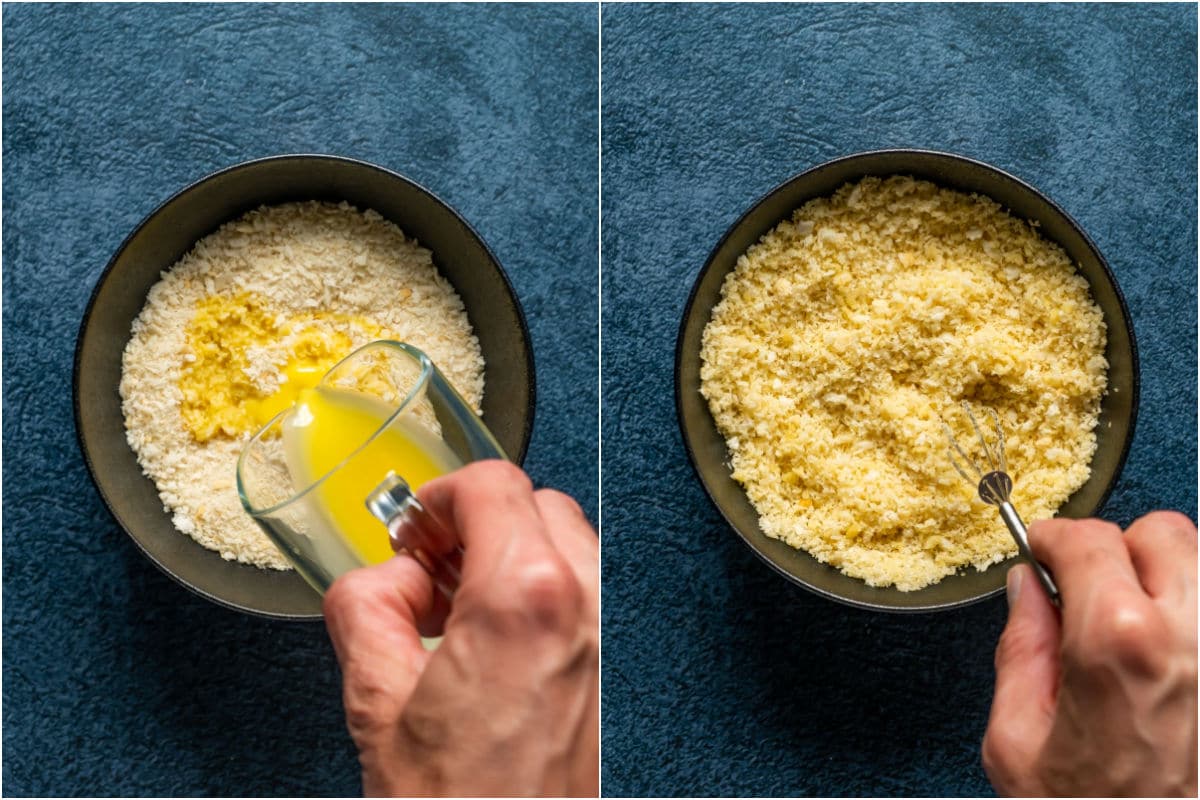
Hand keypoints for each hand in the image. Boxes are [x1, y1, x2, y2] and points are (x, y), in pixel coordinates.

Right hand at [322, 460, 598, 796]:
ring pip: (564, 545)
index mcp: (525, 597)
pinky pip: (584, 594)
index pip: (491, 483)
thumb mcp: (376, 704)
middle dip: (474, 528)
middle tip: (429, 575)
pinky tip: (494, 648)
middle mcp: (587, 604)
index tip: (413, 532)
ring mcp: (612, 636)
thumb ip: (366, 607)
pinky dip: (541, 595)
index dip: (438, 498)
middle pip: (533, 505)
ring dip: (509, 559)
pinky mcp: (620, 668)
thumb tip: (383, 577)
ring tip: (457, 617)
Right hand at [983, 511, 1196, 795]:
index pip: (1087, 539)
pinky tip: (1173, 659)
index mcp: (1118, 643)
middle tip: (1093, 591)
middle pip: (1163, 533)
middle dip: (1119, 550)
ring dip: (1168, 580)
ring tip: (1139, 628)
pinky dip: (1193, 620)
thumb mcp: (1018, 742)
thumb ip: (1021, 649)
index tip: (1041, 552)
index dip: (1052, 539)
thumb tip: (1027, 590)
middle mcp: (1193, 639)